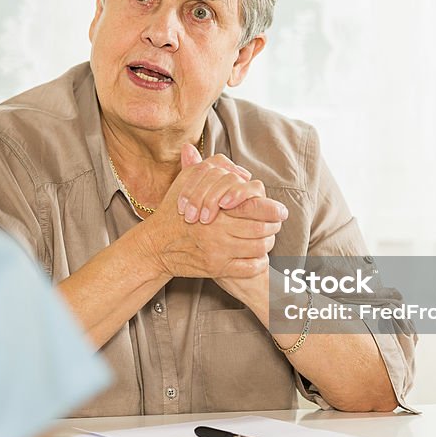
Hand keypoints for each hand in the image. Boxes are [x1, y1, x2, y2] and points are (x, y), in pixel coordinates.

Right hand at [136, 148, 287, 279]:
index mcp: (216, 208)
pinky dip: (259, 262)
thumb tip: (236, 167)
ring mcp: (219, 252)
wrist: (155, 246)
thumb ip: (211, 168)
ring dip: (267, 244)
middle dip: (273, 226)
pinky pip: (250, 267)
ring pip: (259, 248)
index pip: (255, 208)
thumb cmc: (172, 213)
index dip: (272, 210)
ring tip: (266, 238)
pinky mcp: (217, 269)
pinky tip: (257, 256)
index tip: (281, 211)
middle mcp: (219, 231)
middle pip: (262, 229)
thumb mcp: (186, 182)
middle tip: (274, 224)